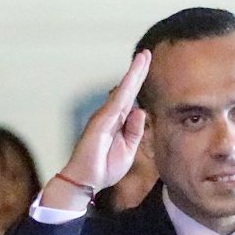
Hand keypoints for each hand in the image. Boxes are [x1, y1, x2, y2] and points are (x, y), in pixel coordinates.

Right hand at [44, 50, 150, 209]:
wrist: (88, 180)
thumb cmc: (105, 168)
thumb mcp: (129, 150)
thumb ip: (135, 131)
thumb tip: (140, 111)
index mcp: (119, 123)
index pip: (132, 99)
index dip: (139, 83)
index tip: (147, 66)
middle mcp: (111, 115)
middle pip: (128, 90)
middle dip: (138, 71)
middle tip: (147, 53)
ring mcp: (105, 116)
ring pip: (123, 91)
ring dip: (133, 74)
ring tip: (143, 58)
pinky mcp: (100, 121)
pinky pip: (116, 102)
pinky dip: (125, 89)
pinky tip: (132, 77)